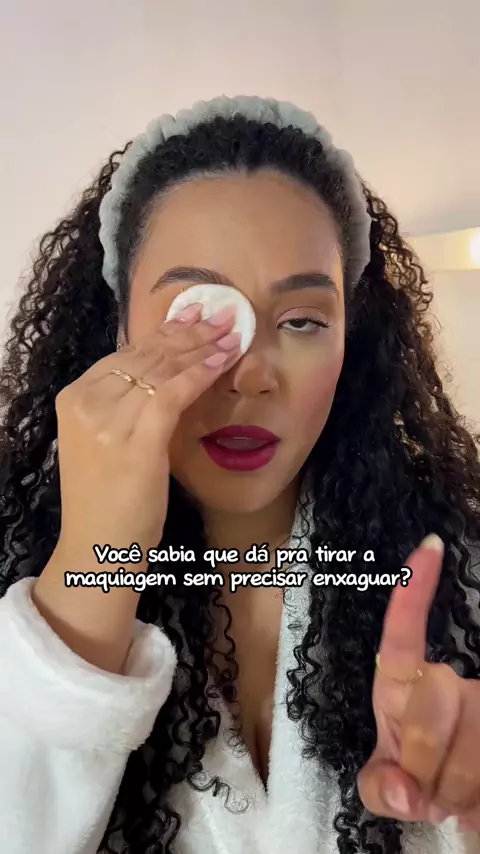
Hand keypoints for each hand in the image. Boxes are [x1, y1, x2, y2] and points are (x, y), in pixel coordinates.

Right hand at [55, 303, 240, 558]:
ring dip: (202, 347)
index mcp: (75, 398)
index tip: (193, 315)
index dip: (164, 332)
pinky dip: (201, 373)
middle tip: (222, 316)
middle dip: (189, 332)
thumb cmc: (107, 498)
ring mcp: (108, 421)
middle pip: (146, 355)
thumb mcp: (104, 439)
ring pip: (162, 369)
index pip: (126, 354)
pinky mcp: (135, 441)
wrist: (98, 546)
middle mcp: (87, 402)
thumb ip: (123, 404)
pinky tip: (223, 359)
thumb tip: (163, 369)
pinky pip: (173, 393)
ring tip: (231, 332)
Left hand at [358, 535, 479, 830]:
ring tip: (454, 799)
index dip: (414, 594)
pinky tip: (475, 806)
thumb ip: (380, 788)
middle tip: (429, 793)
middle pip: (434, 704)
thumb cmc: (417, 780)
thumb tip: (407, 794)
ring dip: (458, 794)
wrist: (465, 802)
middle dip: (424, 764)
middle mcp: (448, 684)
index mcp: (402, 687)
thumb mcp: (387, 784)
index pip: (404, 636)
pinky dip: (479, 808)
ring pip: (473, 749)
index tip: (430, 547)